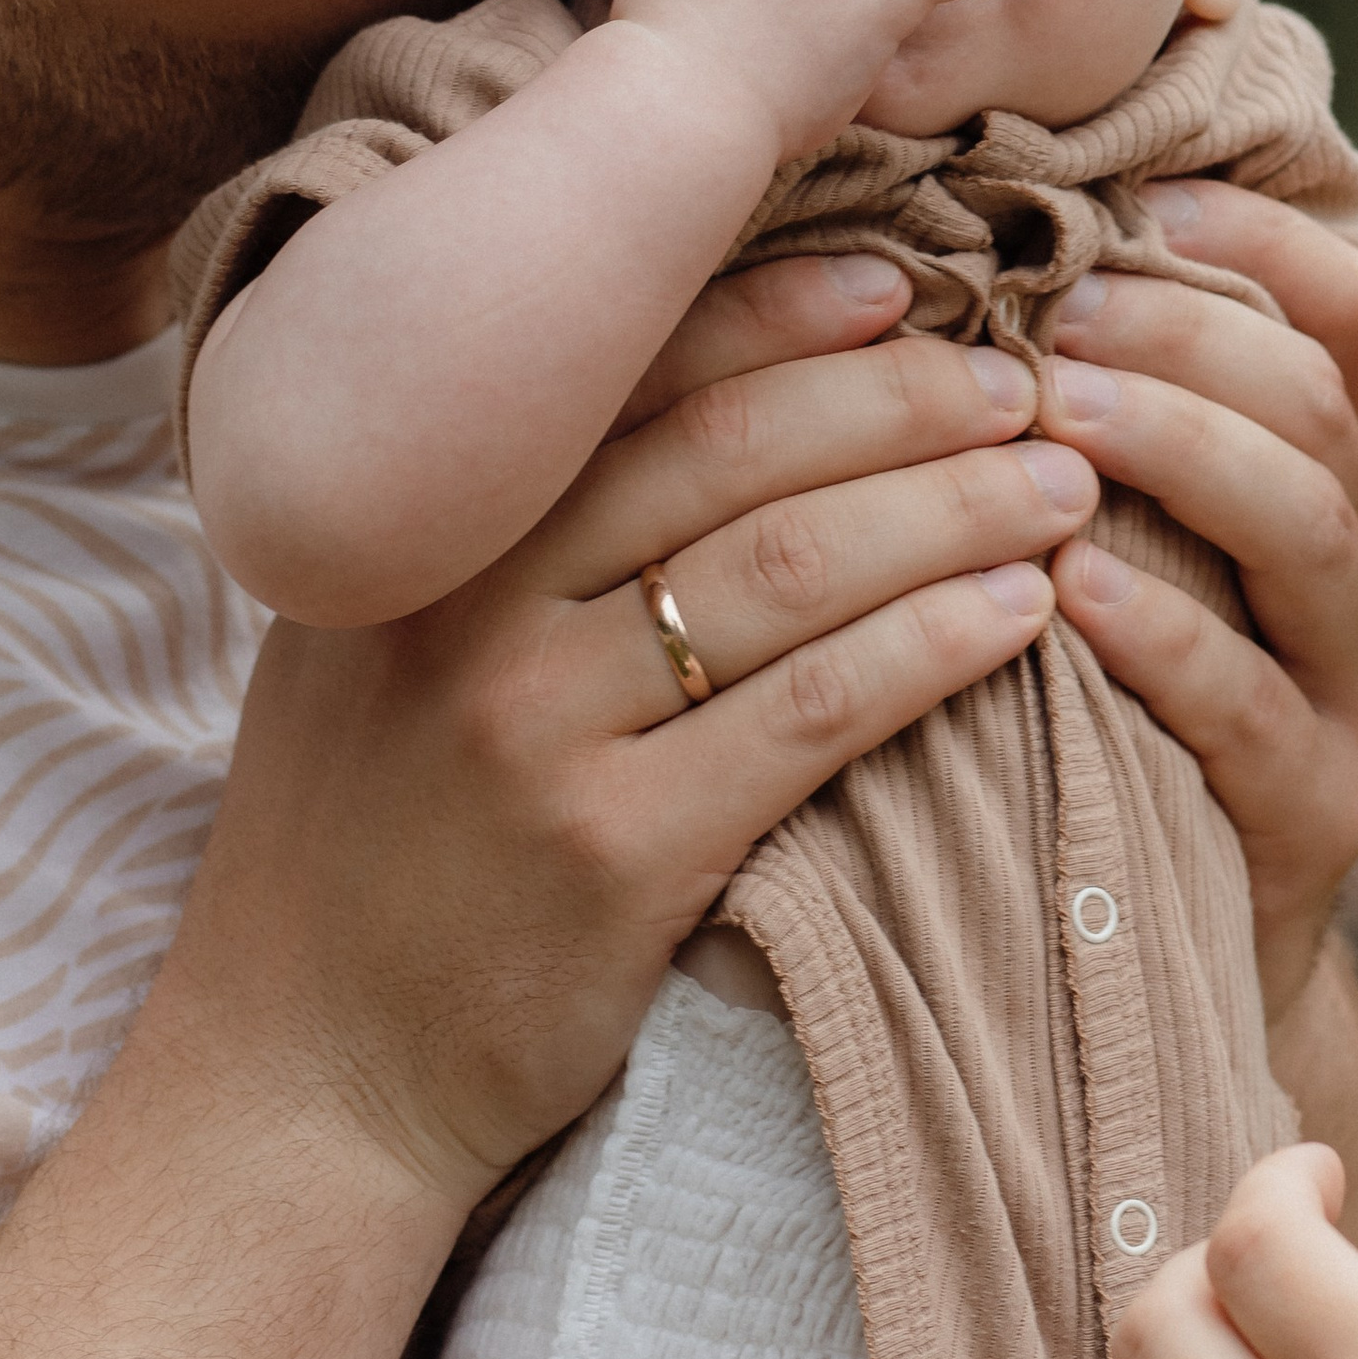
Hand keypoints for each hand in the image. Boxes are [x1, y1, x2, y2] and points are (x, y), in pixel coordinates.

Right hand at [163, 252, 1088, 1206]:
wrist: (298, 1078)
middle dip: (903, 397)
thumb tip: (672, 386)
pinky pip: (814, 712)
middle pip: (733, 446)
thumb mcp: (369, 643)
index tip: (905, 280)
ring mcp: (536, 727)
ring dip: (954, 508)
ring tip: (1059, 485)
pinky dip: (933, 644)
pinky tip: (1016, 616)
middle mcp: (467, 603)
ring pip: (793, 564)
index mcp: (419, 525)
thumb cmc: (365, 842)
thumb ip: (487, 522)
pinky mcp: (612, 853)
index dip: (782, 308)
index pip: (625, 367)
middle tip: (1023, 381)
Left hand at [1038, 208, 1357, 1017]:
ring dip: (1188, 456)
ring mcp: (1354, 698)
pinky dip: (1165, 642)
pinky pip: (1253, 713)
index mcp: (1317, 479)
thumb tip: (970, 252)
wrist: (1125, 953)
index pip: (1335, 320)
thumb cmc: (1069, 706)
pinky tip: (1071, 590)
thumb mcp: (1085, 548)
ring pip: (1313, 537)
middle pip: (1318, 411)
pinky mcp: (1316, 817)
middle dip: (1197, 336)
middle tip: (1067, 301)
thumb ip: (1074, 425)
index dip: (1258, 243)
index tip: (1144, 191)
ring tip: (1066, 408)